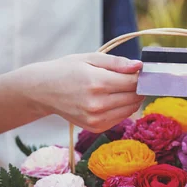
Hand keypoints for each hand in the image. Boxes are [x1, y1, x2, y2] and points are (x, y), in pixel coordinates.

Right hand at [12, 53, 143, 132]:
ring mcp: (96, 118)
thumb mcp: (90, 58)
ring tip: (122, 88)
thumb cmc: (67, 70)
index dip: (142, 77)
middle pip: (134, 97)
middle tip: (133, 79)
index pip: (133, 82)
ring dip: (133, 99)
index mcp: (96, 82)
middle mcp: (97, 104)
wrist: (43, 90)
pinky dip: (123, 109)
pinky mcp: (95, 127)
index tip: (142, 72)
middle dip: (139, 87)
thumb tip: (139, 66)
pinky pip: (120, 118)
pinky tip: (113, 99)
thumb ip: (116, 63)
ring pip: (131, 109)